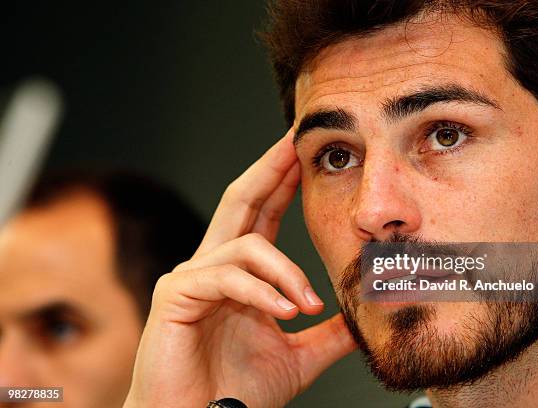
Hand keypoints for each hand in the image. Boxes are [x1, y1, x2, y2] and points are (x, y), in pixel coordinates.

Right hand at [123, 131, 356, 407]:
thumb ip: (327, 334)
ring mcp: (190, 277)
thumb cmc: (235, 391)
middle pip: (241, 199)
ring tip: (308, 306)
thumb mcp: (297, 356)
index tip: (305, 156)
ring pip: (246, 244)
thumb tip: (362, 318)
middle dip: (270, 168)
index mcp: (237, 274)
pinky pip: (227, 277)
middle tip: (296, 142)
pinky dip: (261, 291)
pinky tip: (284, 312)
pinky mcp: (175, 295)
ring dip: (286, 272)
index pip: (262, 213)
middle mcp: (211, 265)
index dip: (283, 181)